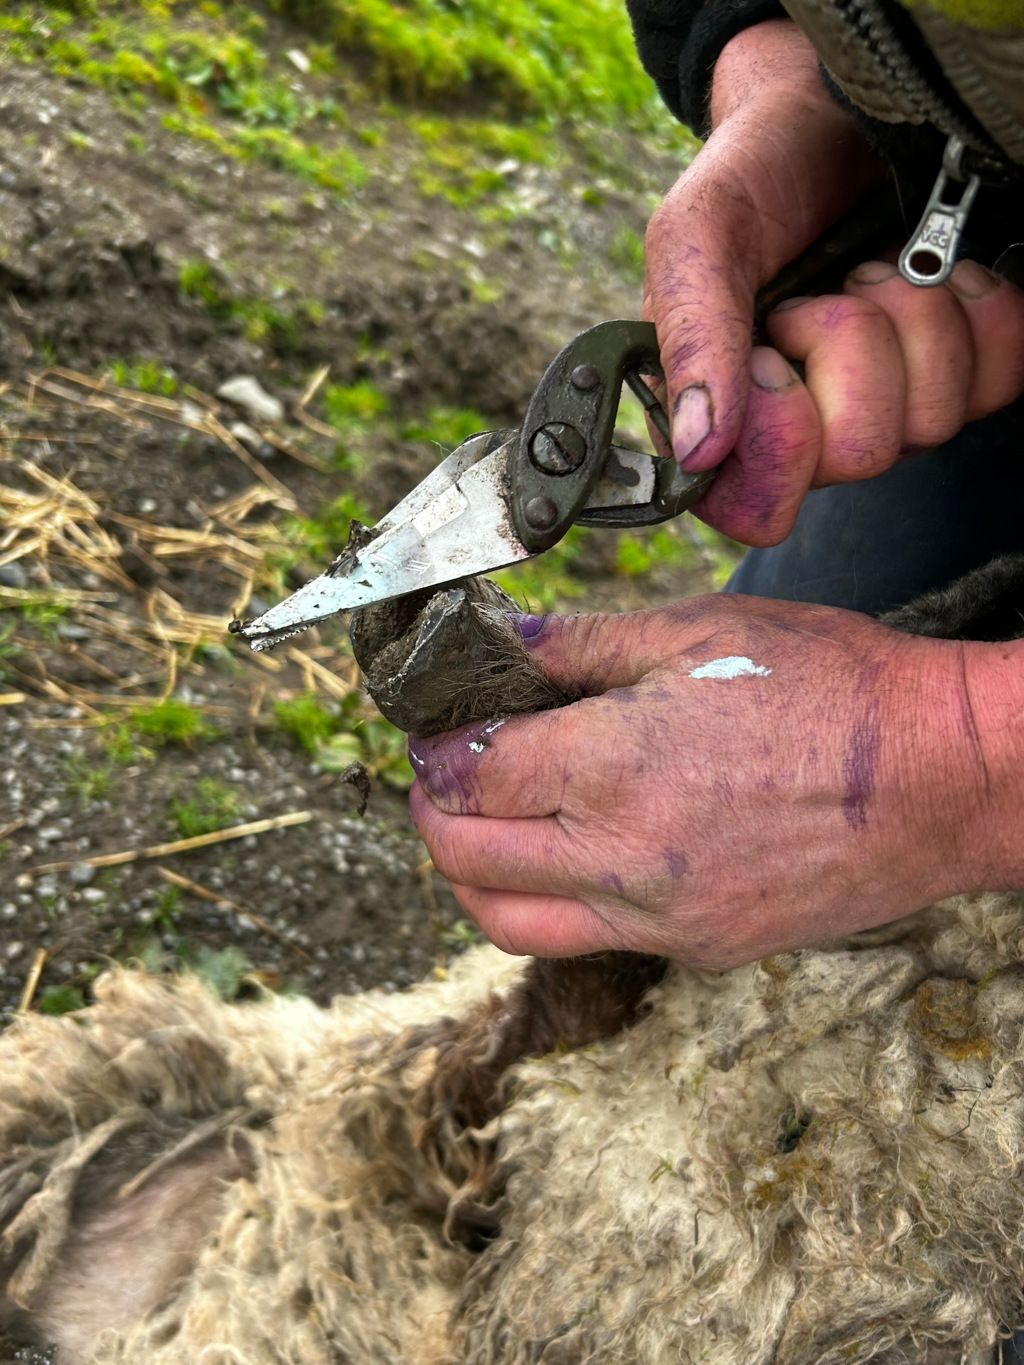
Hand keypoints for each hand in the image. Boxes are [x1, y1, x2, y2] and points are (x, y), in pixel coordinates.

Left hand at [409, 599, 1019, 965]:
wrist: (938, 777)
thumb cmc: (828, 686)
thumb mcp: (694, 631)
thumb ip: (577, 644)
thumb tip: (496, 643)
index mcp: (613, 766)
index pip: (469, 776)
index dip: (435, 751)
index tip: (434, 732)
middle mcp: (623, 858)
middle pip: (467, 861)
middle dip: (434, 815)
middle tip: (442, 778)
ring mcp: (661, 918)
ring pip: (511, 925)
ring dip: (473, 878)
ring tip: (486, 828)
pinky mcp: (699, 949)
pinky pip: (592, 938)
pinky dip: (554, 902)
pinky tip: (579, 852)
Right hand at [646, 20, 1023, 546]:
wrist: (833, 115)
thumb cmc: (755, 177)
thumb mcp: (697, 238)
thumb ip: (689, 340)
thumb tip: (696, 449)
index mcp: (722, 422)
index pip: (760, 509)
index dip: (781, 438)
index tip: (771, 352)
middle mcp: (804, 432)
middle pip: (860, 458)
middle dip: (854, 351)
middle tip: (827, 293)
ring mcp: (883, 409)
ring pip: (932, 424)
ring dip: (913, 320)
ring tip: (874, 270)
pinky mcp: (953, 377)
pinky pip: (998, 383)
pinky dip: (976, 313)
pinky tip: (933, 276)